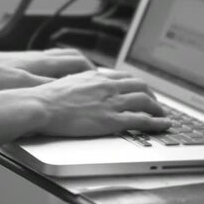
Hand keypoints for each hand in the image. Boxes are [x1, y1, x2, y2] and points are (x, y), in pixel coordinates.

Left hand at [0, 48, 95, 91]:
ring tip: (77, 76)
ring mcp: (29, 59)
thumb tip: (69, 89)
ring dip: (70, 66)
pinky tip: (50, 78)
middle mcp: (39, 57)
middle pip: (71, 57)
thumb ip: (47, 87)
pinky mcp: (20, 63)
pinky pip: (46, 62)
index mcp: (43, 63)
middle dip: (85, 67)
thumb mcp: (23, 85)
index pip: (77, 62)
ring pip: (58, 57)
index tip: (100, 80)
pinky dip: (55, 68)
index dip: (91, 71)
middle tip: (94, 77)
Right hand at [23, 69, 170, 136]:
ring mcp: (111, 102)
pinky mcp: (111, 119)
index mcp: (95, 78)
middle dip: (151, 95)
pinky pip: (141, 119)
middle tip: (155, 104)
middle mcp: (107, 86)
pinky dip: (156, 122)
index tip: (140, 91)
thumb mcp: (64, 84)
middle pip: (139, 86)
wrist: (41, 106)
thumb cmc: (45, 99)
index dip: (136, 85)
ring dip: (158, 109)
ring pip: (145, 101)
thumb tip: (77, 90)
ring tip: (163, 116)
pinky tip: (163, 125)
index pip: (123, 77)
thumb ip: (77, 86)